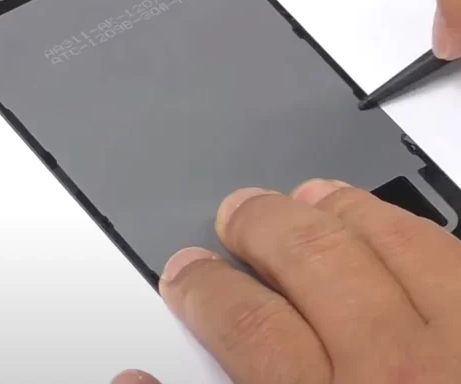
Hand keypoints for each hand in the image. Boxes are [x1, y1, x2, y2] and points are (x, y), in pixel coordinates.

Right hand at [113, 179, 460, 382]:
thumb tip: (135, 383)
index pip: (248, 328)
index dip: (206, 292)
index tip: (185, 272)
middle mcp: (403, 377)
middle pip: (312, 262)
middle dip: (261, 226)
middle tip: (235, 213)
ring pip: (392, 243)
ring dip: (337, 211)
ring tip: (304, 197)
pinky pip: (458, 257)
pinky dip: (410, 229)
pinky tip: (383, 221)